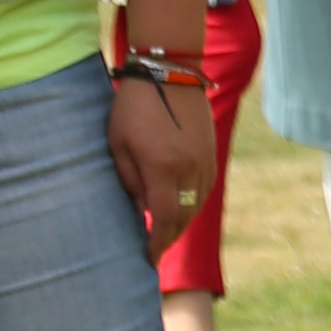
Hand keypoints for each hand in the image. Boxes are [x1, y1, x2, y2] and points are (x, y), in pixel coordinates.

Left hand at [106, 66, 210, 246]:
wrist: (169, 72)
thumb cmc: (133, 106)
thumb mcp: (118, 144)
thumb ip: (129, 181)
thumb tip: (142, 212)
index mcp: (162, 167)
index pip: (163, 220)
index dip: (156, 244)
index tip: (147, 259)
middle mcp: (189, 168)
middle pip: (184, 217)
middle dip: (169, 238)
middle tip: (154, 251)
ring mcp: (204, 160)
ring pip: (198, 204)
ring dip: (182, 222)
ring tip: (166, 232)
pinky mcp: (211, 152)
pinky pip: (205, 188)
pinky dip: (194, 203)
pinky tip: (181, 207)